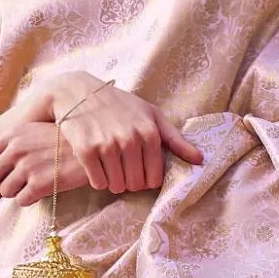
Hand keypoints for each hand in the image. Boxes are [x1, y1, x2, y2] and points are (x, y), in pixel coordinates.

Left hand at [0, 118, 94, 204]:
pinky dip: (30, 199)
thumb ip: (13, 140)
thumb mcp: (34, 130)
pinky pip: (21, 201)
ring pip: (5, 192)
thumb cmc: (63, 140)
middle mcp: (16, 150)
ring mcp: (27, 167)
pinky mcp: (39, 184)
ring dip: (17, 191)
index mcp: (12, 135)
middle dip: (1, 182)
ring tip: (33, 184)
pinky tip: (43, 189)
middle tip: (18, 180)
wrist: (91, 148)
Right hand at [46, 78, 203, 195]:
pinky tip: (98, 169)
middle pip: (135, 184)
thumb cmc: (121, 105)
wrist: (78, 92)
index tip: (140, 172)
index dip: (147, 180)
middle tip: (124, 172)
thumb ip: (176, 139)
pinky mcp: (86, 150)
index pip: (154, 178)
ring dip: (114, 183)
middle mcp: (130, 139)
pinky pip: (98, 182)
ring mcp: (107, 145)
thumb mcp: (151, 115)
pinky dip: (98, 180)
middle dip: (130, 183)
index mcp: (150, 133)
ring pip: (116, 185)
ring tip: (111, 170)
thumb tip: (200, 160)